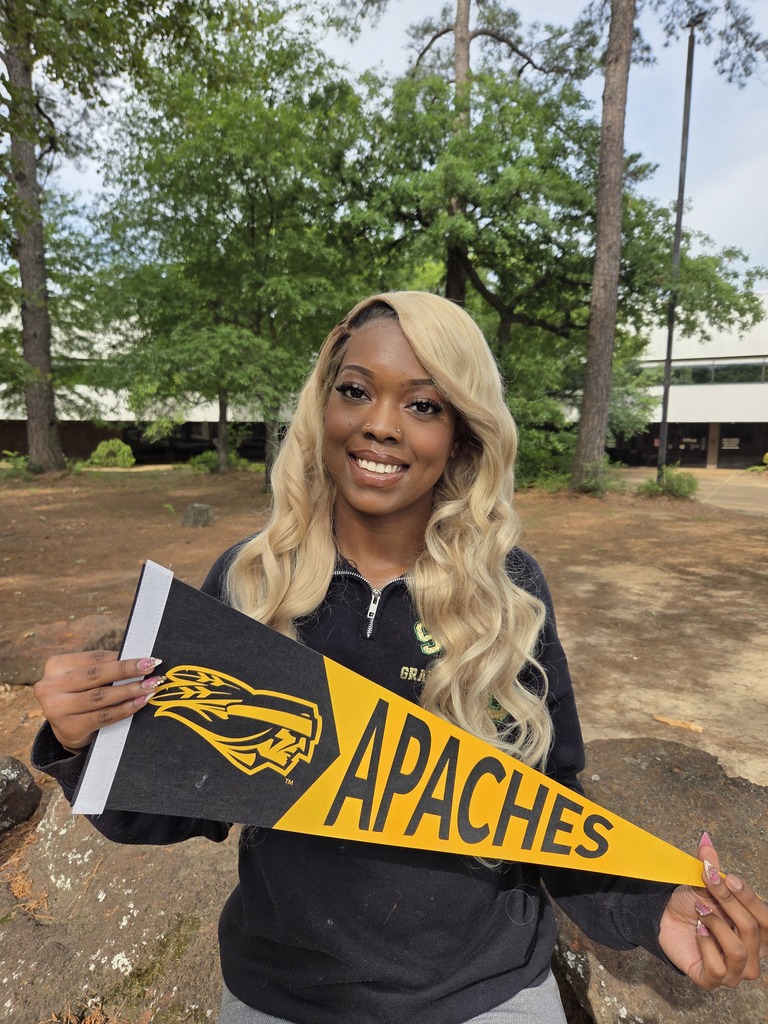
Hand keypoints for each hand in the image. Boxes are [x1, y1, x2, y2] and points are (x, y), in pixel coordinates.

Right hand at [34, 651, 162, 753]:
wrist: (69, 729)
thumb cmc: (83, 694)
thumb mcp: (86, 679)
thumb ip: (105, 668)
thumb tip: (140, 659)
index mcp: (56, 665)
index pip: (95, 659)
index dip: (122, 658)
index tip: (147, 657)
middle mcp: (50, 686)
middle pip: (96, 675)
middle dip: (127, 670)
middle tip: (152, 667)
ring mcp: (56, 709)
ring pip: (100, 696)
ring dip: (130, 690)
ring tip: (151, 686)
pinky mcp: (68, 728)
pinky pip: (103, 716)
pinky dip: (125, 709)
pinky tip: (140, 702)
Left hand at [659, 833, 767, 988]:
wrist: (662, 918)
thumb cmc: (691, 903)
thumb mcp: (704, 883)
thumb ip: (710, 866)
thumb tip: (705, 839)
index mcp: (758, 933)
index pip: (767, 920)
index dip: (751, 899)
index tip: (731, 878)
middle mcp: (753, 956)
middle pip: (752, 931)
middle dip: (728, 904)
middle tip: (707, 887)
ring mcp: (734, 973)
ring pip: (738, 951)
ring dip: (717, 925)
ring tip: (701, 910)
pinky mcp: (711, 981)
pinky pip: (717, 968)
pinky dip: (705, 945)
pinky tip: (697, 932)